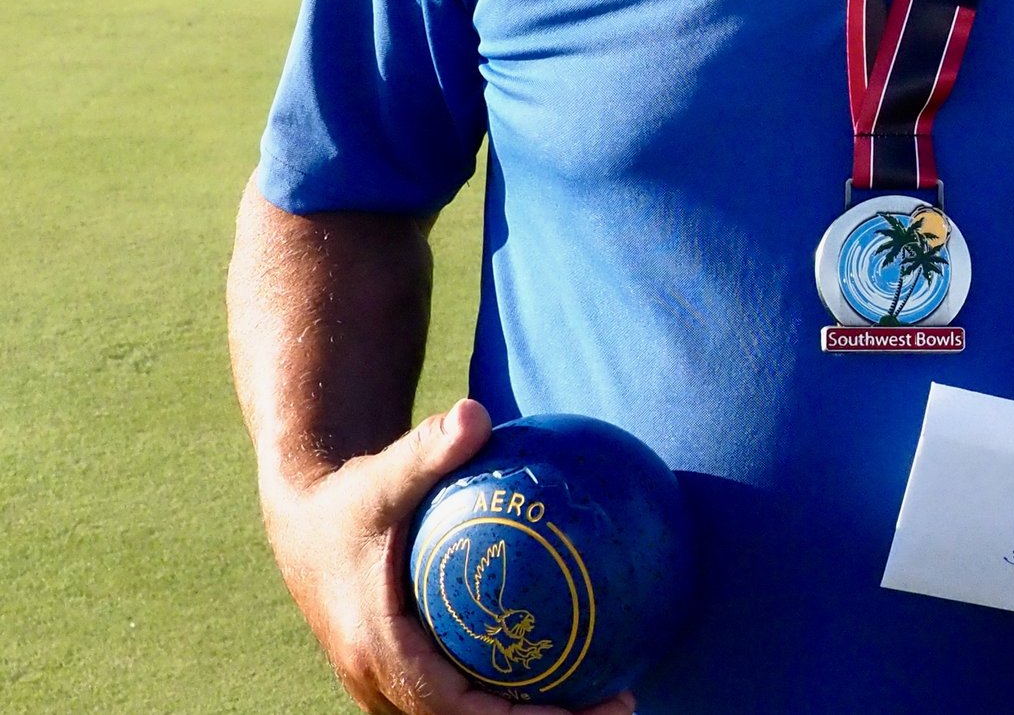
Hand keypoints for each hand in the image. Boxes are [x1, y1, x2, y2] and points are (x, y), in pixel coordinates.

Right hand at [259, 398, 635, 714]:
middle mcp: (382, 682)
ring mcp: (391, 685)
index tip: (579, 709)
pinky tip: (577, 660)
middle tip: (623, 702)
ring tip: (614, 695)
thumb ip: (430, 449)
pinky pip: (465, 696)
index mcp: (380, 651)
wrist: (307, 523)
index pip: (453, 709)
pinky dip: (515, 693)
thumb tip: (476, 412)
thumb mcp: (384, 474)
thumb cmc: (350, 499)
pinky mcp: (405, 673)